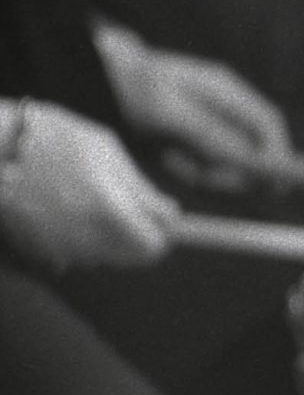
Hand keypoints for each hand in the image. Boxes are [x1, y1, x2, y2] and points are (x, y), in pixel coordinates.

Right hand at [0, 101, 176, 270]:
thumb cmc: (47, 137)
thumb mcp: (103, 148)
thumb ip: (140, 187)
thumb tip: (171, 214)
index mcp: (108, 212)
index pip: (154, 246)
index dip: (161, 232)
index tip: (157, 217)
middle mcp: (87, 238)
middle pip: (132, 257)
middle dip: (135, 235)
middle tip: (122, 206)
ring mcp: (62, 249)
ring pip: (104, 256)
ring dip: (106, 236)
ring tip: (82, 199)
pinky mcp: (41, 252)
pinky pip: (75, 254)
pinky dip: (78, 238)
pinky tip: (61, 209)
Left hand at [92, 24, 290, 168]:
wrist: (96, 81)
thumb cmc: (128, 87)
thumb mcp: (168, 111)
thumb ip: (210, 134)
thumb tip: (248, 160)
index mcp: (224, 91)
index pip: (268, 124)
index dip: (277, 154)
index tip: (272, 184)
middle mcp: (222, 110)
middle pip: (253, 150)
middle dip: (234, 171)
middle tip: (206, 180)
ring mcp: (209, 127)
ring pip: (227, 165)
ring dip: (205, 173)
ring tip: (171, 160)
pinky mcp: (193, 143)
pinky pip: (205, 168)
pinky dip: (189, 172)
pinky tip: (167, 160)